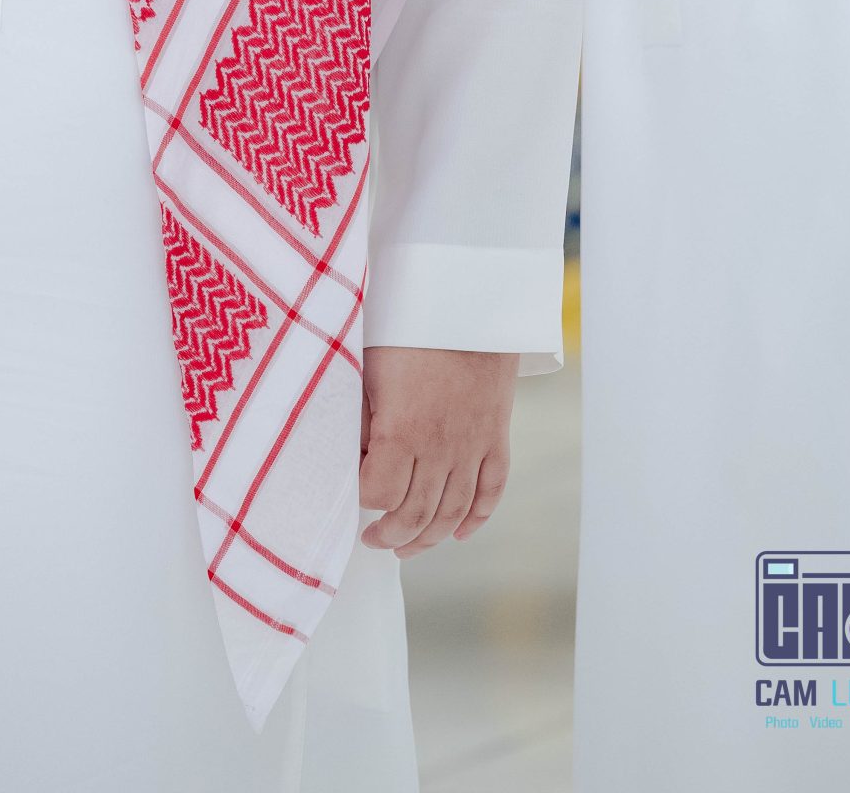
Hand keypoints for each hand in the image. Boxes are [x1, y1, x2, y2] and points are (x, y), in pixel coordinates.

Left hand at [358, 344, 518, 555]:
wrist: (471, 302)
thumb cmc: (411, 327)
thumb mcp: (369, 367)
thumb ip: (360, 417)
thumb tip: (353, 456)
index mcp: (402, 430)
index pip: (378, 493)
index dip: (362, 499)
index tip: (353, 492)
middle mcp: (440, 448)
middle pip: (416, 514)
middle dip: (391, 535)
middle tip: (373, 540)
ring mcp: (473, 446)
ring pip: (453, 513)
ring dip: (429, 538)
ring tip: (406, 547)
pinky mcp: (497, 437)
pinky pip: (491, 491)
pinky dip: (476, 518)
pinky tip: (459, 533)